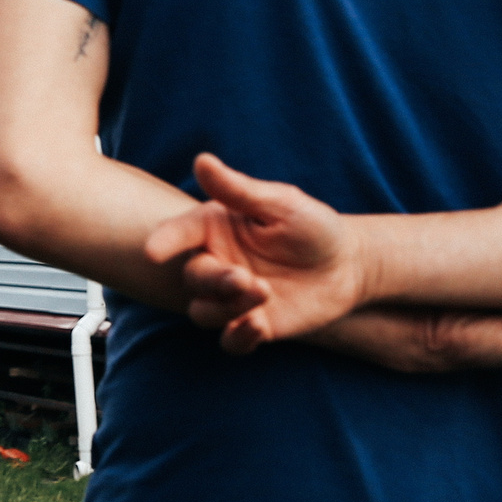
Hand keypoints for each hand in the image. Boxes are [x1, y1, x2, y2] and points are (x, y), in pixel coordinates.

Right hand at [145, 154, 362, 351]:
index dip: (165, 242)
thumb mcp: (281, 203)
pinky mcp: (251, 325)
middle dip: (213, 280)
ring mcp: (230, 298)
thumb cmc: (312, 226)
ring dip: (226, 307)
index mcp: (214, 229)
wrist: (348, 266)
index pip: (179, 234)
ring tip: (264, 293)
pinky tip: (258, 326)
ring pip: (204, 312)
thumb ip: (239, 189)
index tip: (153, 252)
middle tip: (243, 277)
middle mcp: (216, 263)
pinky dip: (238, 337)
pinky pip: (230, 341)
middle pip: (193, 277)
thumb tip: (202, 160)